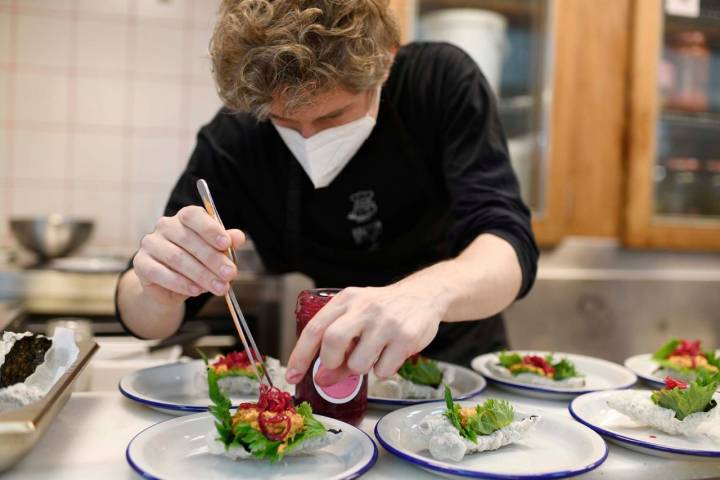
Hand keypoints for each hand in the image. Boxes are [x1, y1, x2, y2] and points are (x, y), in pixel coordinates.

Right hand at [132, 205, 244, 304]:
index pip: (193, 216)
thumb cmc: (197, 262)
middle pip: (188, 240)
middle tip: (230, 274)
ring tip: (219, 287)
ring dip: (201, 275)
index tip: (226, 244)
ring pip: (176, 258)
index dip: (210, 229)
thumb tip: (239, 237)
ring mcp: (150, 244)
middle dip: (213, 259)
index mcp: (184, 217)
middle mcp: (165, 226)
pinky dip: (181, 283)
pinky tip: (196, 290)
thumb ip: (226, 242)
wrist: (170, 286)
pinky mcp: (141, 264)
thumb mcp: (215, 252)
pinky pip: (160, 273)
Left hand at [285, 284, 444, 385]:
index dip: (300, 356)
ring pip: (358, 363)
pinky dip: (383, 369)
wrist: (424, 295)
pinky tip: (390, 354)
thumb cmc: (383, 310)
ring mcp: (386, 322)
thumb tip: (321, 379)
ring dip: (361, 368)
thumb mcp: (356, 319)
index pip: (315, 329)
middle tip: (339, 366)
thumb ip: (337, 347)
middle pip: (333, 342)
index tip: (292, 376)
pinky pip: (383, 370)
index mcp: (346, 299)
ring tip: (373, 354)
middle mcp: (364, 307)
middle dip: (331, 362)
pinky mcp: (406, 336)